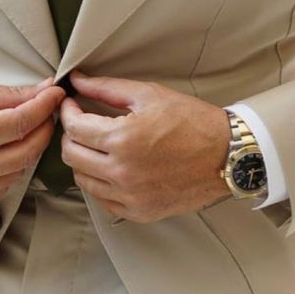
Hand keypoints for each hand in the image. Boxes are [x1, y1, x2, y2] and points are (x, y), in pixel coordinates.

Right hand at [0, 78, 64, 213]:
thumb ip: (7, 95)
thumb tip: (44, 91)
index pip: (19, 124)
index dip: (43, 107)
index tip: (55, 95)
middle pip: (24, 152)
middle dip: (42, 129)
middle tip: (45, 112)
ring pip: (17, 173)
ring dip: (25, 151)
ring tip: (18, 131)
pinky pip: (0, 189)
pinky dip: (7, 171)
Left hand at [58, 70, 231, 221]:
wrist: (227, 155)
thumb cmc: (192, 122)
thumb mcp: (149, 95)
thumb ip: (107, 88)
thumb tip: (77, 81)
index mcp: (122, 140)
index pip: (74, 127)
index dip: (67, 112)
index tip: (71, 104)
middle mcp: (122, 172)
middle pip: (72, 155)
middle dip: (71, 135)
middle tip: (82, 123)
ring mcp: (130, 197)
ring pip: (82, 180)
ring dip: (83, 159)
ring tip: (97, 145)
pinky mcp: (139, 212)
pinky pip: (102, 199)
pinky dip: (100, 182)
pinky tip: (111, 167)